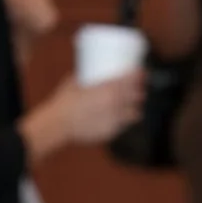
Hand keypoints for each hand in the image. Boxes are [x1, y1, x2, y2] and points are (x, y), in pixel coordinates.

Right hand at [21, 73, 143, 160]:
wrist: (59, 124)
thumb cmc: (64, 102)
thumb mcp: (74, 82)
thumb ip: (83, 76)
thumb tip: (84, 71)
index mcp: (109, 88)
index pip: (132, 79)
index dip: (140, 75)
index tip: (142, 73)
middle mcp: (116, 103)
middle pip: (137, 95)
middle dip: (140, 91)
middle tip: (138, 89)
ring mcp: (115, 119)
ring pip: (135, 113)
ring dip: (135, 108)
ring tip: (133, 107)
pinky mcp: (111, 131)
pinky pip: (124, 125)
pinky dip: (124, 121)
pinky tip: (121, 120)